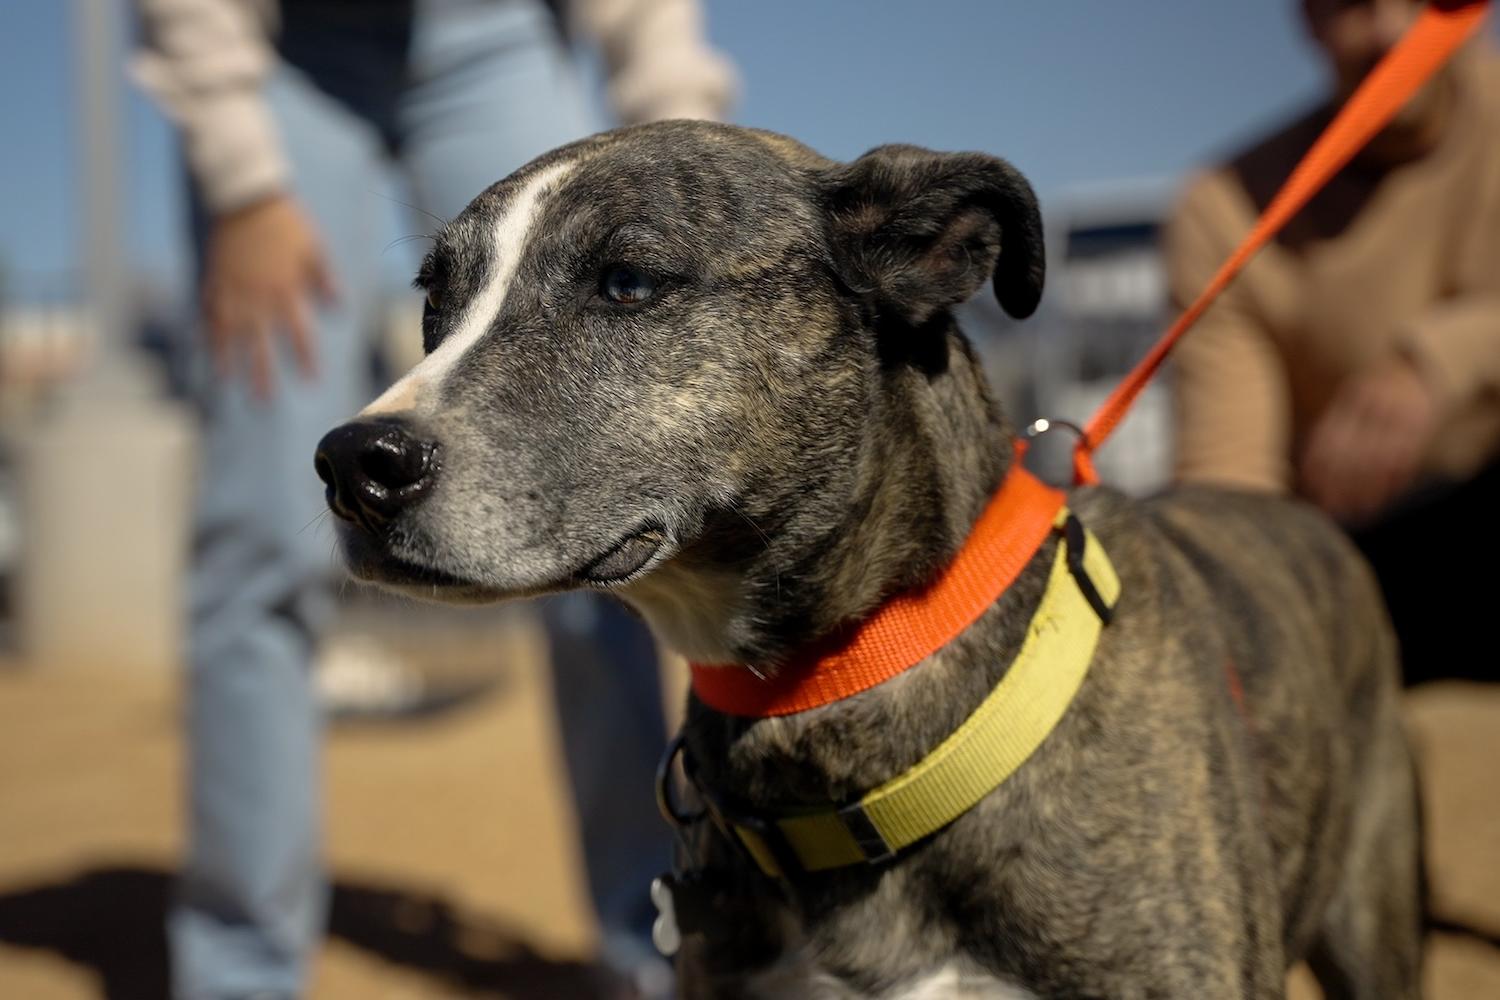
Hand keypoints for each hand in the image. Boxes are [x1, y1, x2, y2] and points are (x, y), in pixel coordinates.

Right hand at [201, 194, 336, 398]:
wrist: (245, 198)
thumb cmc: (286, 224)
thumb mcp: (314, 249)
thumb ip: (324, 280)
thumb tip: (337, 309)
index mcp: (287, 288)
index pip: (298, 332)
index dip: (304, 357)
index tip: (309, 379)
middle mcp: (259, 295)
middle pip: (261, 342)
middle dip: (264, 373)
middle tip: (266, 401)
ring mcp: (234, 290)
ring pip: (233, 334)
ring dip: (234, 363)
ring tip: (234, 387)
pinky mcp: (214, 282)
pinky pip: (211, 317)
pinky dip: (211, 338)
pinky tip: (212, 358)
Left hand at [1299, 355, 1440, 524]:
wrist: (1414, 372)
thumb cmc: (1368, 397)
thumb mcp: (1348, 402)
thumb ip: (1329, 429)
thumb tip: (1301, 472)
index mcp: (1354, 396)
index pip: (1332, 437)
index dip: (1320, 469)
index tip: (1312, 493)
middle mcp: (1378, 404)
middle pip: (1356, 453)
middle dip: (1342, 486)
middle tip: (1332, 510)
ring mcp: (1403, 415)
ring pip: (1382, 461)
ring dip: (1367, 491)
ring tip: (1356, 512)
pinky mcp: (1423, 427)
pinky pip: (1406, 460)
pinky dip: (1392, 484)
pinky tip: (1381, 500)